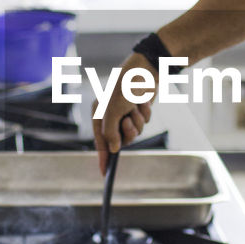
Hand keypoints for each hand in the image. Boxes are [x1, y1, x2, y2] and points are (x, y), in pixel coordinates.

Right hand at [92, 53, 154, 172]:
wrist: (146, 70)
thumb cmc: (125, 87)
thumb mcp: (113, 111)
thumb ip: (111, 132)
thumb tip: (114, 149)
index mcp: (99, 113)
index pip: (100, 141)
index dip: (102, 157)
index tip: (104, 173)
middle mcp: (111, 114)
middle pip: (119, 139)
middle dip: (128, 132)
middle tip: (128, 122)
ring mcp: (125, 113)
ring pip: (134, 132)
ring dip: (138, 122)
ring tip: (136, 108)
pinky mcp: (138, 110)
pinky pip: (143, 122)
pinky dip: (145, 114)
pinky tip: (143, 102)